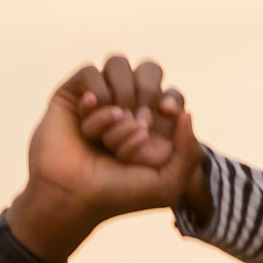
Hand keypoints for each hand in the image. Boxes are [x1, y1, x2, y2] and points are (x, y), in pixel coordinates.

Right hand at [13, 57, 200, 254]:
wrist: (72, 197)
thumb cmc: (118, 194)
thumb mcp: (168, 185)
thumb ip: (190, 152)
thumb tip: (185, 113)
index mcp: (151, 126)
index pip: (171, 94)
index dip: (172, 99)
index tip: (165, 115)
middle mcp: (125, 108)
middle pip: (149, 70)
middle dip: (148, 92)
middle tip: (140, 122)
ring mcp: (98, 99)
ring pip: (118, 65)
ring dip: (121, 93)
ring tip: (115, 120)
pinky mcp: (72, 95)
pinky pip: (90, 72)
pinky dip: (96, 93)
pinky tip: (88, 115)